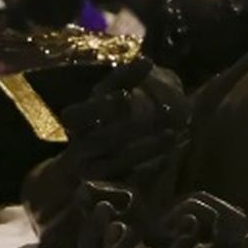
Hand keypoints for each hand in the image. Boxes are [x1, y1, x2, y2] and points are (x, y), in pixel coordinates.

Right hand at [59, 58, 189, 179]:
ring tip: (171, 134)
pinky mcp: (106, 187)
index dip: (100, 107)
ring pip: (112, 164)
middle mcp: (78, 147)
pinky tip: (167, 157)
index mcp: (75, 123)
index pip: (76, 115)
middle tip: (162, 116)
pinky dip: (147, 168)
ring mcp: (90, 170)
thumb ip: (125, 79)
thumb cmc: (103, 119)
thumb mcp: (108, 96)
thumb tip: (147, 61)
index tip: (127, 96)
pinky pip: (125, 181)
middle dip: (129, 129)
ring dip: (144, 149)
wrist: (85, 163)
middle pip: (98, 141)